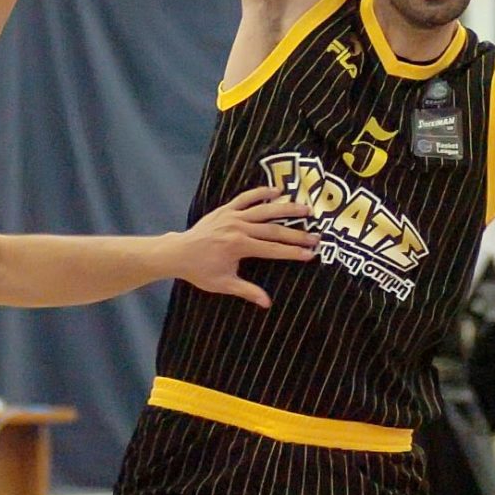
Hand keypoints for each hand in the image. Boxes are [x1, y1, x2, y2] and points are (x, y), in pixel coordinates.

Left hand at [172, 185, 318, 306]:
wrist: (178, 252)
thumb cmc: (200, 271)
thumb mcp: (224, 284)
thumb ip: (247, 291)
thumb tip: (267, 303)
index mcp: (239, 246)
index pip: (273, 249)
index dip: (293, 252)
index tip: (310, 254)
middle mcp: (238, 228)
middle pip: (274, 230)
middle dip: (297, 235)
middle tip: (316, 237)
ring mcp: (232, 216)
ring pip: (264, 210)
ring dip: (286, 209)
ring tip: (306, 209)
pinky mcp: (226, 209)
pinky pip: (246, 197)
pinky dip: (261, 192)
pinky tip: (277, 191)